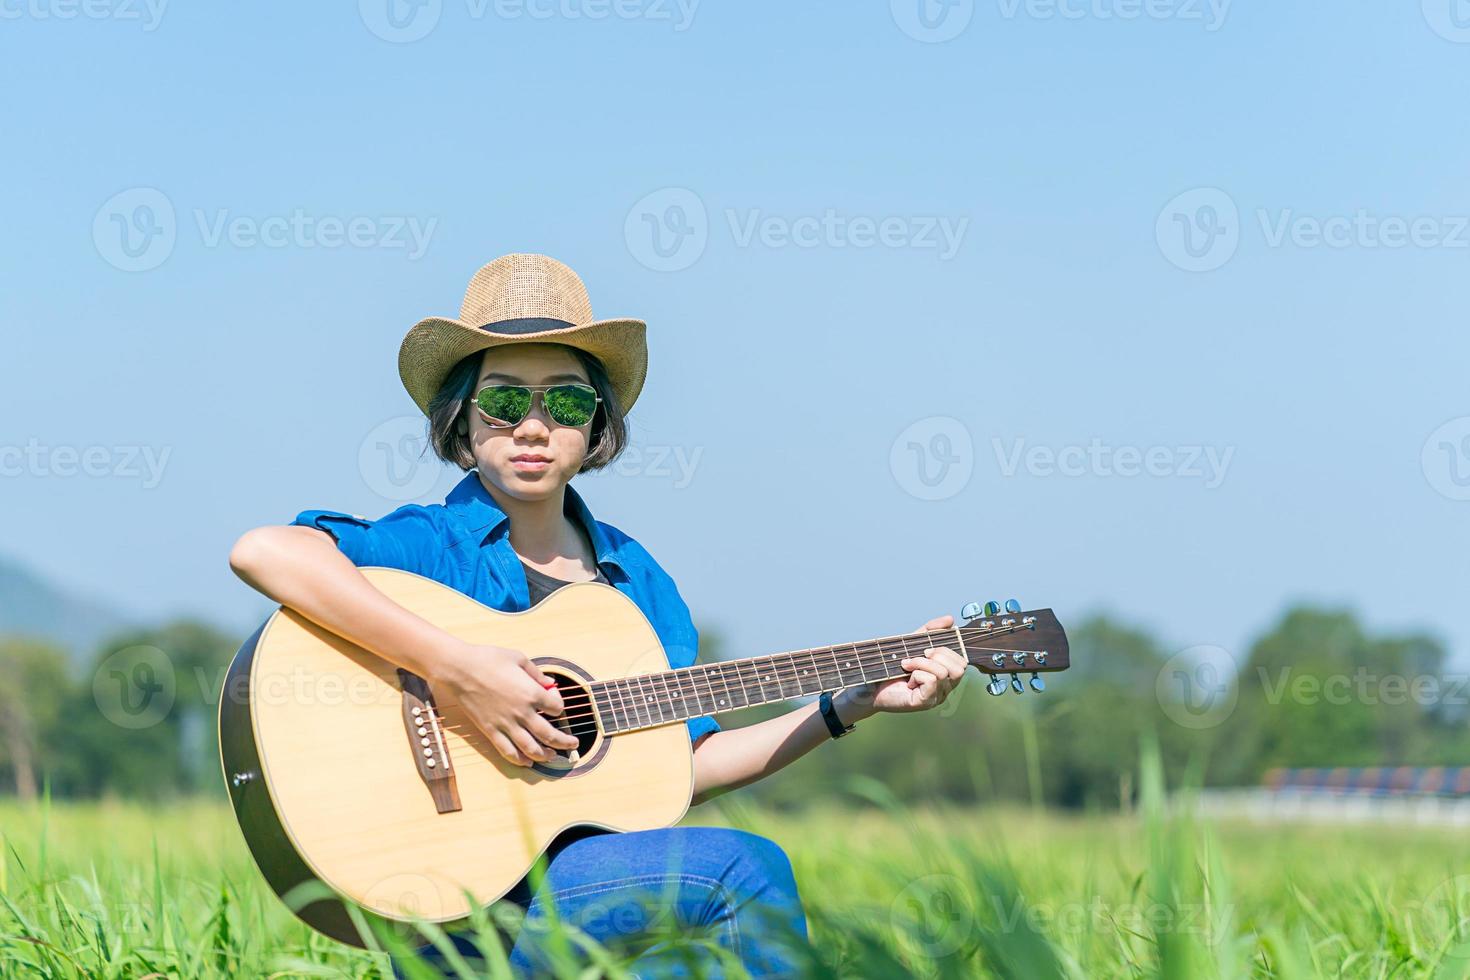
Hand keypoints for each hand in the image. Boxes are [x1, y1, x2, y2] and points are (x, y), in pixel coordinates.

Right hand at [430, 640, 578, 766]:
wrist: (459, 669)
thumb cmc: (488, 659)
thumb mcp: (519, 658)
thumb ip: (536, 673)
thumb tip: (549, 683)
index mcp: (531, 693)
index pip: (557, 708)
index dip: (559, 705)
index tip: (553, 701)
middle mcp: (522, 712)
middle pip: (550, 734)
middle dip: (564, 742)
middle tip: (573, 744)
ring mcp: (506, 724)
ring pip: (531, 748)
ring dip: (546, 755)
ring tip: (554, 756)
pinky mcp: (490, 731)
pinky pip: (508, 751)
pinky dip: (520, 760)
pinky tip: (528, 762)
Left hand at [839, 615, 968, 717]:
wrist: (872, 686)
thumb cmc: (893, 668)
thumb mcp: (913, 644)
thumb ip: (931, 631)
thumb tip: (950, 619)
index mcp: (947, 676)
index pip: (962, 662)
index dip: (946, 651)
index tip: (925, 650)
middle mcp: (946, 689)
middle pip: (959, 668)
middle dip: (936, 656)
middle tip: (916, 658)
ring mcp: (937, 697)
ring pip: (943, 672)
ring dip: (921, 663)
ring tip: (907, 667)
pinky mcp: (925, 702)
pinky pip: (931, 681)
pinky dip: (917, 674)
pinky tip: (907, 680)